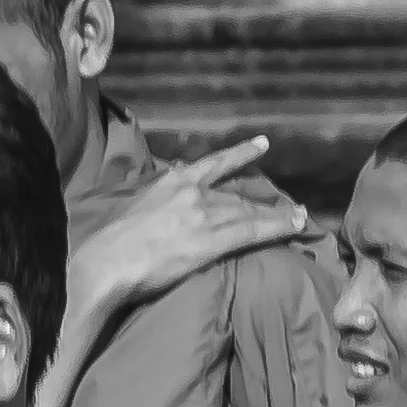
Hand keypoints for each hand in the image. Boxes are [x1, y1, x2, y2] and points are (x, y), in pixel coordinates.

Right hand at [72, 135, 313, 312]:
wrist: (106, 262)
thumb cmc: (108, 242)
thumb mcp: (128, 207)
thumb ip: (148, 201)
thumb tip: (149, 206)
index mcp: (170, 181)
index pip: (212, 165)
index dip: (240, 154)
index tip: (262, 144)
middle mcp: (192, 191)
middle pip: (236, 194)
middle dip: (261, 199)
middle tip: (288, 202)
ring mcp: (205, 214)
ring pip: (250, 211)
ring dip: (278, 214)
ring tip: (300, 216)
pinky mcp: (213, 239)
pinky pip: (255, 230)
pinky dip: (280, 226)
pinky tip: (298, 225)